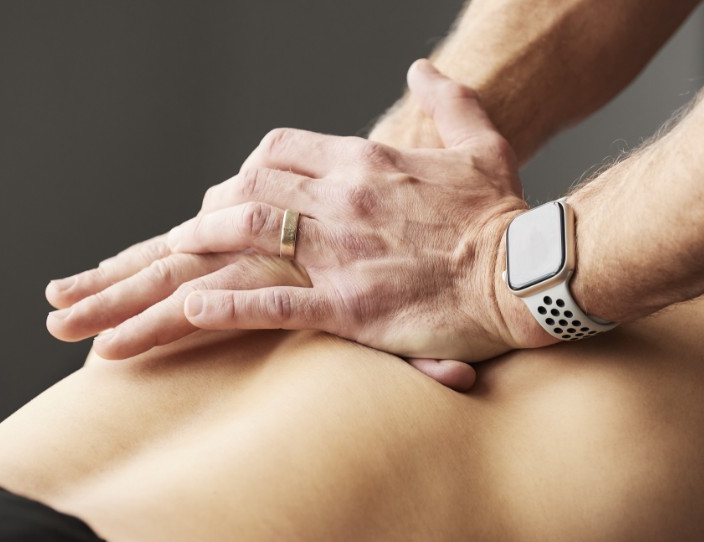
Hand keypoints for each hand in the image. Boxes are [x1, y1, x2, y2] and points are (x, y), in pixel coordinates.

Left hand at [166, 60, 550, 362]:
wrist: (527, 274)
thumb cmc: (505, 216)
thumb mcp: (482, 144)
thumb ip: (448, 101)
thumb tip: (421, 69)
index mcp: (367, 162)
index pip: (280, 149)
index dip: (249, 165)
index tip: (239, 185)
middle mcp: (343, 200)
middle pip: (251, 186)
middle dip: (213, 203)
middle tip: (194, 226)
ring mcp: (342, 253)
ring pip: (248, 232)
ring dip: (203, 240)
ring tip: (176, 254)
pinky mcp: (349, 307)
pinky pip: (273, 304)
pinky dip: (229, 307)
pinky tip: (194, 310)